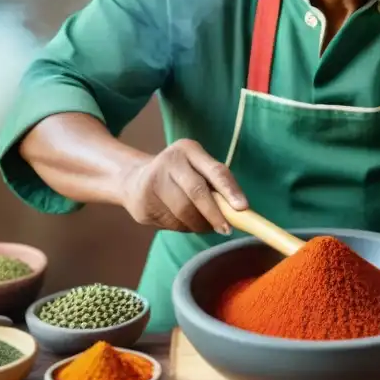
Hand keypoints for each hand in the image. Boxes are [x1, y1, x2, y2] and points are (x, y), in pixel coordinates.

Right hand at [118, 139, 247, 233]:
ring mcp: (152, 181)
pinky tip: (184, 222)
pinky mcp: (142, 203)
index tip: (243, 208)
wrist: (135, 179)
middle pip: (197, 192)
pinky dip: (184, 227)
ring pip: (184, 212)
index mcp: (188, 149)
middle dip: (215, 215)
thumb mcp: (198, 169)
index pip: (215, 170)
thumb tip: (240, 211)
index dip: (230, 190)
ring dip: (199, 224)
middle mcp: (169, 161)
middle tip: (226, 229)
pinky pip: (171, 223)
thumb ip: (217, 185)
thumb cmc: (180, 177)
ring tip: (205, 226)